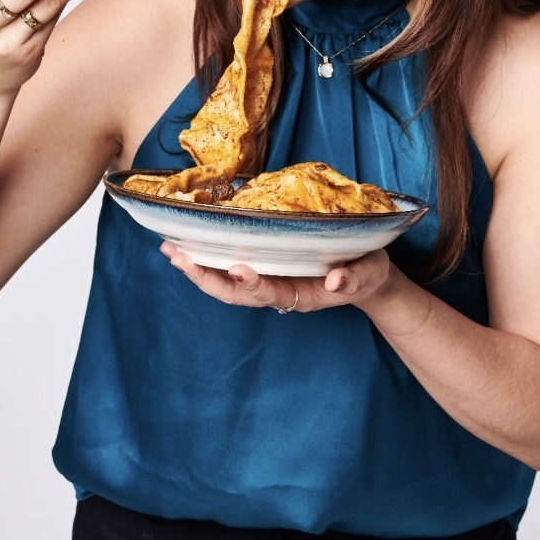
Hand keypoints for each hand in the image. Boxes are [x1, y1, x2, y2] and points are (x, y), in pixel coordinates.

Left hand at [163, 244, 399, 312]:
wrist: (363, 277)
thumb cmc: (365, 273)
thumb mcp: (368, 274)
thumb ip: (354, 279)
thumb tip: (336, 281)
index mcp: (301, 295)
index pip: (272, 293)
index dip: (253, 284)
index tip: (238, 269)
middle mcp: (277, 291)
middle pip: (235, 292)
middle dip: (206, 277)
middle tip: (180, 258)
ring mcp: (267, 280)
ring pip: (225, 282)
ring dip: (197, 267)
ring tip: (170, 250)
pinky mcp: (263, 266)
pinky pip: (228, 266)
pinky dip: (205, 256)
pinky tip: (185, 243)